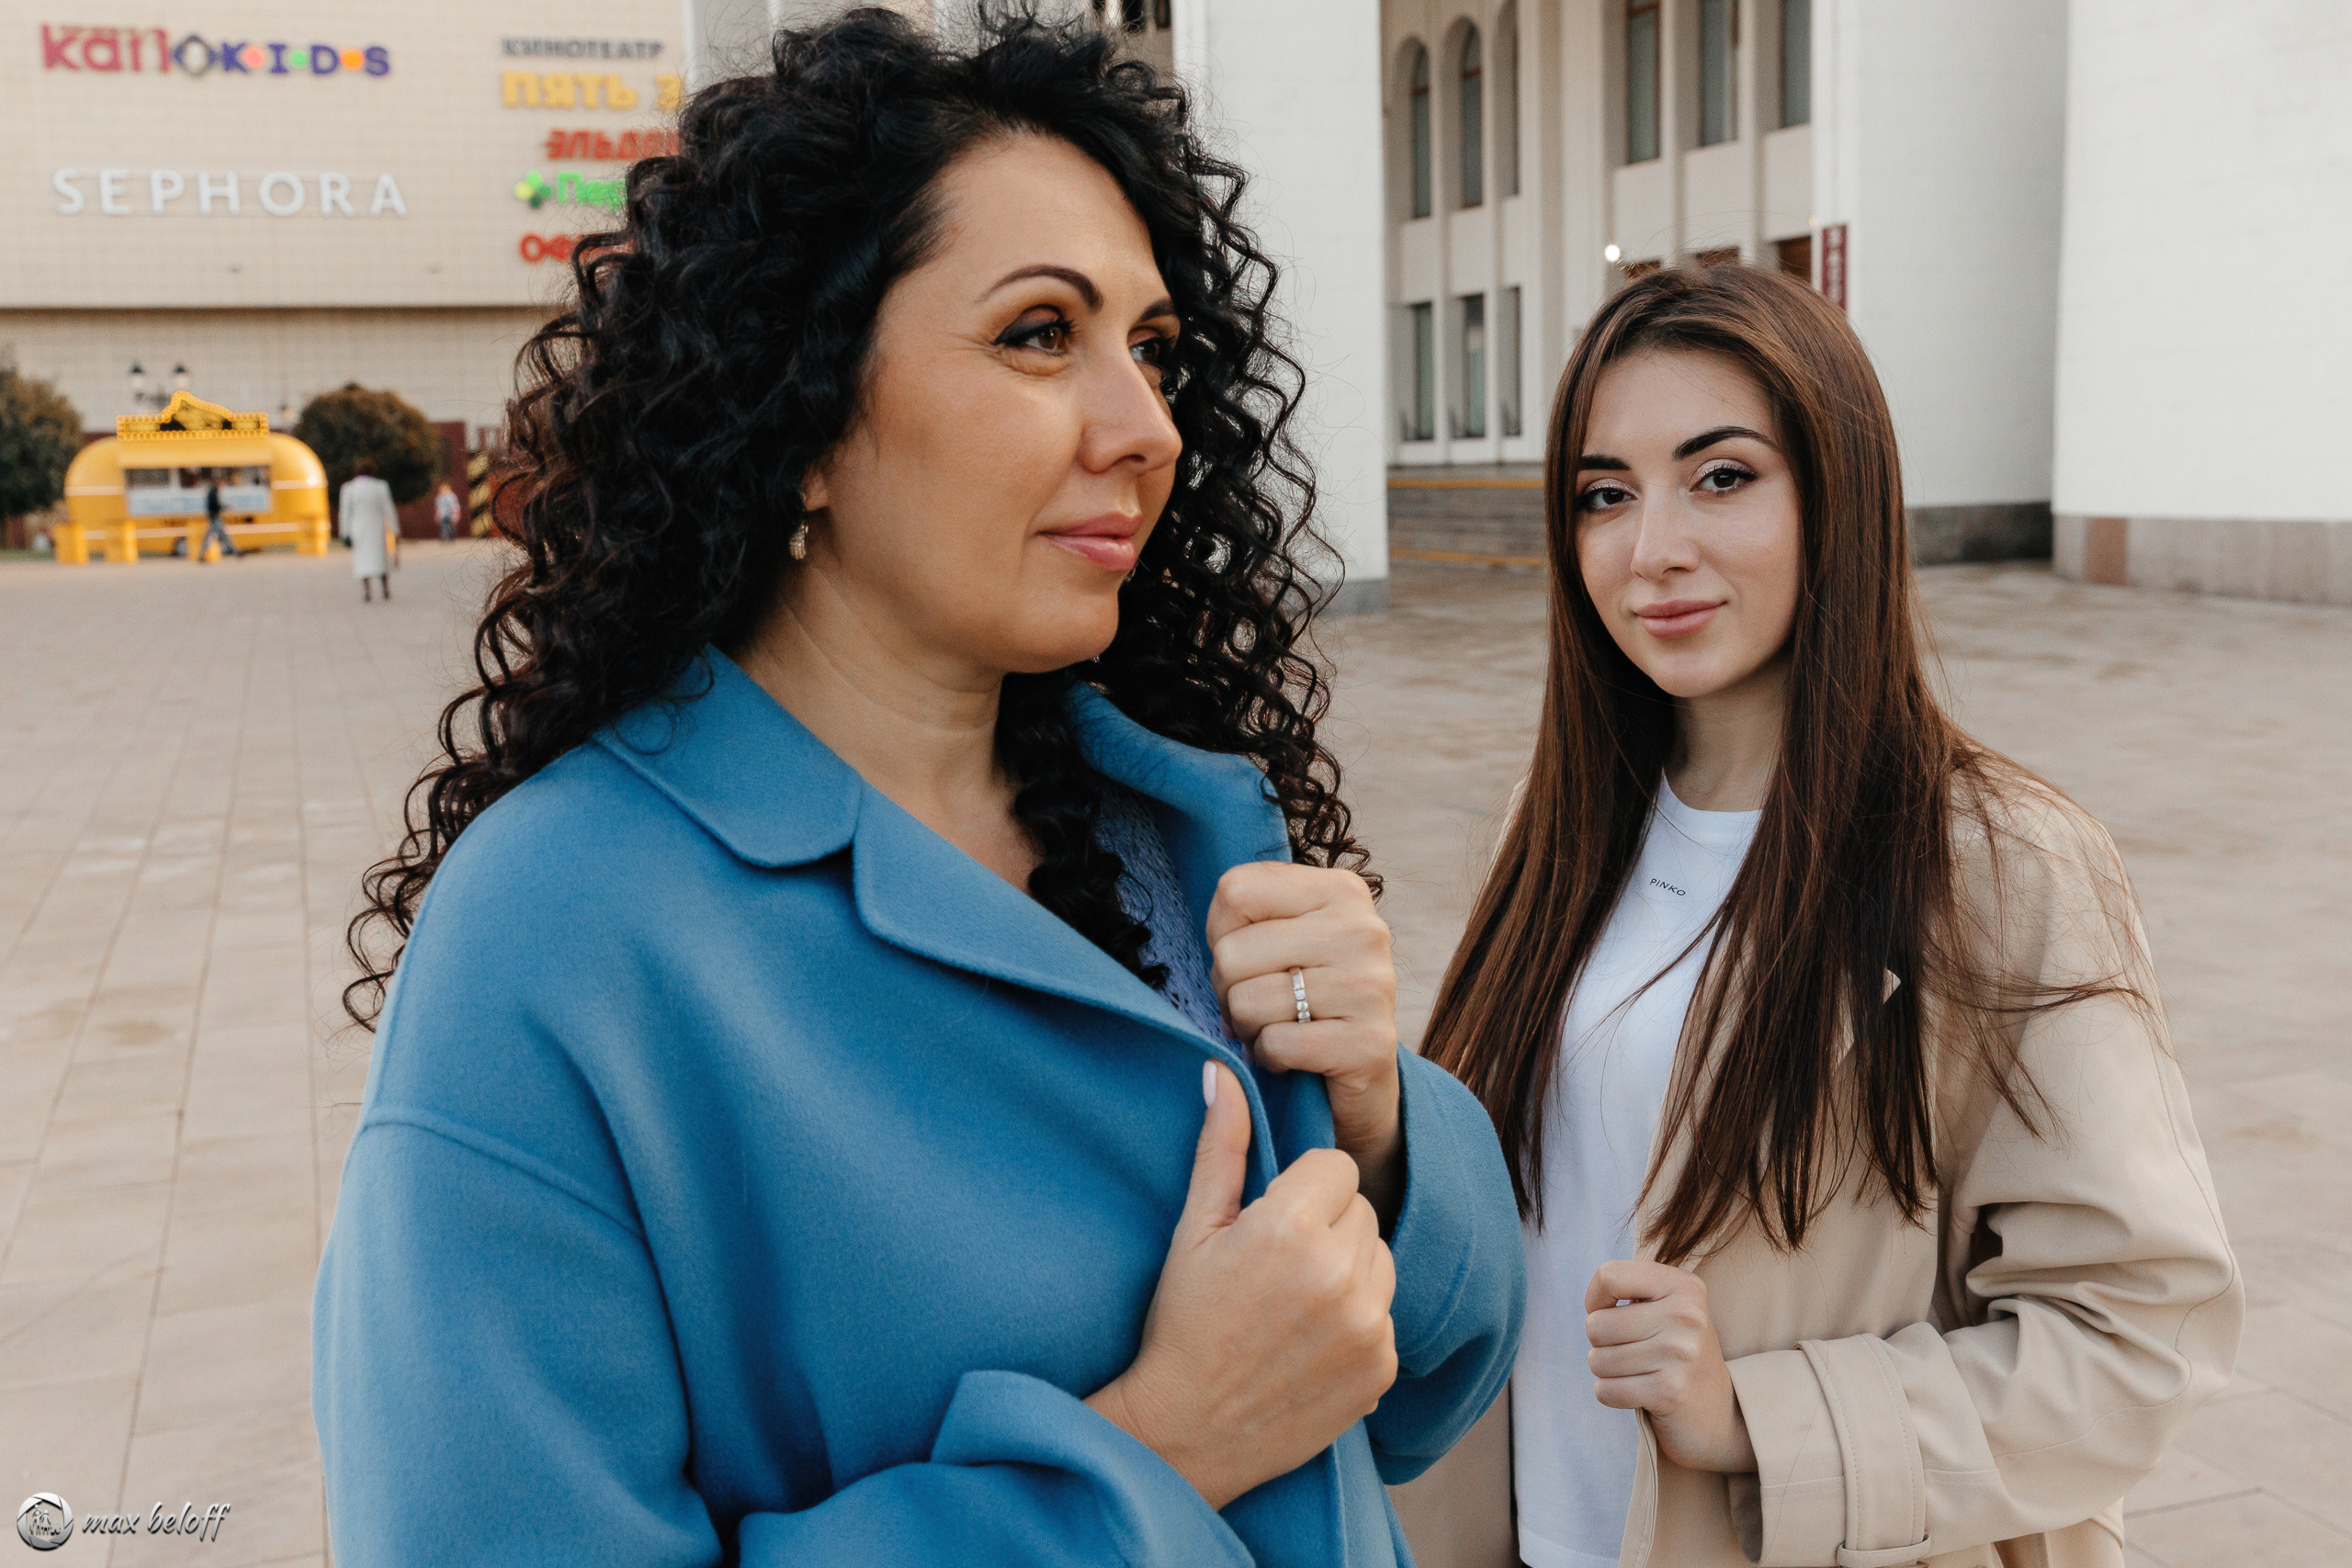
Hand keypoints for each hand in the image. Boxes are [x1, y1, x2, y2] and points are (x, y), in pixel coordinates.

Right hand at [1088, 1063, 1397, 1508]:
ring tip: (1293, 1301)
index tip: (1269, 1221)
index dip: (1301, 1188)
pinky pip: (1386, 1313)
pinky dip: (1357, 1319)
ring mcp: (1368, 1325)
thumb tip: (1221, 1072)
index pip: (1337, 1166)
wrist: (1187, 1432)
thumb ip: (1221, 1147)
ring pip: (1380, 1258)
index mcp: (1291, 1227)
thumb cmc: (1183, 1323)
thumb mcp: (1194, 1230)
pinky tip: (1309, 1340)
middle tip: (1276, 1265)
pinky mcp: (1383, 1367)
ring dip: (1348, 1268)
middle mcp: (1340, 1274)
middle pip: (1362, 1209)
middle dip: (1327, 1225)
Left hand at [1206, 863, 1401, 1217]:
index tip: (1247, 959)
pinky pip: (1274, 1044)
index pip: (1235, 890)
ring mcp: (1371, 985)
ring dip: (1247, 1028)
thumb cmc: (1306, 1001)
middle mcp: (1363, 930)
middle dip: (1228, 990)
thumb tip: (1215, 942)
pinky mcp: (1369, 1043)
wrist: (1362, 1079)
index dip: (1220, 934)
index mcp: (1341, 891)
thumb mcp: (1282, 940)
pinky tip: (1290, 1059)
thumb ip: (1249, 918)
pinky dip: (1268, 1059)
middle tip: (1258, 1007)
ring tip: (1275, 1029)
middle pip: (1232, 952)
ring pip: (1247, 1001)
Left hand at [1584, 1260, 1755, 1473]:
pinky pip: (1606, 1390)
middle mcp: (1686, 1316)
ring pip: (1598, 1360)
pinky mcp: (1670, 1391)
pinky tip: (1636, 1391)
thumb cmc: (1677, 1351)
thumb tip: (1593, 1302)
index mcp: (1684, 1287)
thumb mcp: (1667, 1306)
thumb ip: (1633, 1288)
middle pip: (1597, 1324)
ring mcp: (1680, 1354)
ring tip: (1636, 1371)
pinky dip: (1610, 1394)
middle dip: (1600, 1343)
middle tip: (1629, 1350)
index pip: (1609, 1276)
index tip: (1609, 1312)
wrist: (1717, 1410)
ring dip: (1607, 1371)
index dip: (1595, 1298)